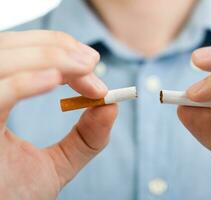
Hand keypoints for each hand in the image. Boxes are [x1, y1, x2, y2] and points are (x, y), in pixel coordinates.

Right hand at [0, 31, 116, 198]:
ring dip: (48, 57)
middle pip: (9, 48)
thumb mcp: (57, 164)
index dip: (57, 50)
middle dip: (55, 48)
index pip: (22, 56)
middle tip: (91, 62)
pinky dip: (25, 82)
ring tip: (84, 68)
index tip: (92, 67)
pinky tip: (54, 80)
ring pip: (2, 61)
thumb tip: (112, 105)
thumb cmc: (17, 195)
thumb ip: (86, 138)